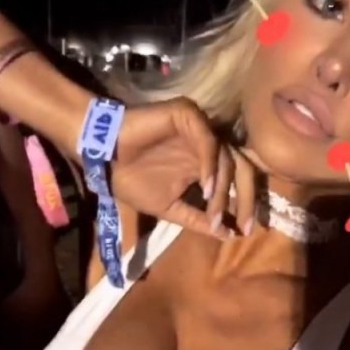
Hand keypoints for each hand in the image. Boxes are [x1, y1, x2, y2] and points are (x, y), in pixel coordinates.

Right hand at [110, 98, 256, 238]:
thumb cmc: (132, 180)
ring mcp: (200, 128)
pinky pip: (209, 141)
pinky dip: (211, 165)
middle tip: (244, 224)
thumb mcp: (169, 208)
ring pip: (227, 157)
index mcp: (206, 164)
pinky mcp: (188, 114)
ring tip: (214, 211)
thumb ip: (196, 220)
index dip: (245, 205)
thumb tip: (226, 236)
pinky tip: (205, 188)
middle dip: (247, 198)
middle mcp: (208, 145)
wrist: (103, 159)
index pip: (238, 181)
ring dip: (223, 188)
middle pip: (243, 168)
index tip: (244, 232)